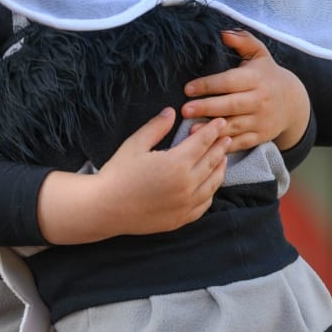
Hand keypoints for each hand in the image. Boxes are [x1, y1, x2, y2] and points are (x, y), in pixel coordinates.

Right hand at [37, 108, 228, 243]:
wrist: (104, 209)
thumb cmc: (117, 174)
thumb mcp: (135, 144)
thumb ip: (157, 127)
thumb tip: (171, 112)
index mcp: (176, 164)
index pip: (203, 142)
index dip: (213, 130)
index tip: (221, 122)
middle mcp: (187, 185)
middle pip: (212, 161)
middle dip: (220, 147)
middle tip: (227, 136)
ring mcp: (186, 205)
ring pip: (213, 184)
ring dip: (220, 168)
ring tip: (223, 158)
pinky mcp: (181, 219)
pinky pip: (204, 203)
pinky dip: (211, 190)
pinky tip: (210, 184)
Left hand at [181, 29, 310, 151]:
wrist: (293, 103)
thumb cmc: (267, 74)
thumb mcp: (259, 53)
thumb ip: (242, 40)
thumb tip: (222, 32)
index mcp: (256, 79)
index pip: (230, 82)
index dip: (208, 85)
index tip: (188, 88)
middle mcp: (259, 100)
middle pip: (231, 105)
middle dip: (207, 107)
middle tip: (185, 109)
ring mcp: (261, 120)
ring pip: (234, 126)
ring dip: (212, 129)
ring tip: (191, 129)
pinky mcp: (260, 136)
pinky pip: (241, 143)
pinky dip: (226, 145)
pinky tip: (209, 144)